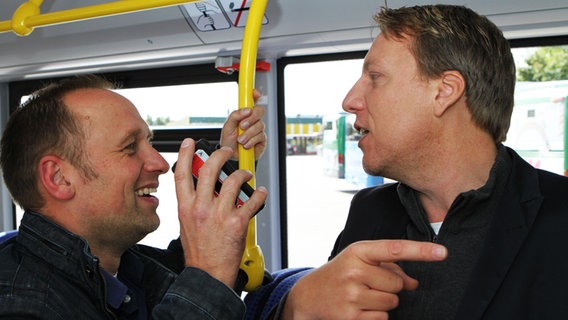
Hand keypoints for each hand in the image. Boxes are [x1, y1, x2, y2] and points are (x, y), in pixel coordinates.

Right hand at [174, 138, 267, 286]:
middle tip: (227, 152)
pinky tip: (260, 193)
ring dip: (243, 174)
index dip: (185, 154)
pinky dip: (260, 194)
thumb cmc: (199, 252)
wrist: (208, 275)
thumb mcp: (187, 225)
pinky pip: (252, 200)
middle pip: (209, 169)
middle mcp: (201, 208)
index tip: (189, 142)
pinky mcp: (236, 222)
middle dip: (220, 155)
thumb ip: (193, 206)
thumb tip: (204, 190)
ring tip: (247, 175)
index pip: (182, 175)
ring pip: (233, 181)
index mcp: (186, 208)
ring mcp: (219, 214)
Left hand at [220, 89, 266, 159]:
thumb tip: (246, 110)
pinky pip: (260, 136)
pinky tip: (246, 145)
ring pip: (259, 125)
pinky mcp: (262, 139)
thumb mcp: (227, 126)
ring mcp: (258, 129)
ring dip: (248, 133)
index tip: (255, 94)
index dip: (255, 94)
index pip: (252, 100)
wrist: (231, 155)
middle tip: (242, 126)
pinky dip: (251, 141)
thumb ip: (235, 115)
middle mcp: (253, 120)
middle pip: (260, 111)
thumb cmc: (229, 140)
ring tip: (240, 140)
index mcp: (244, 114)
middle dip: (251, 118)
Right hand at [282, 240, 447, 319]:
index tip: (443, 252)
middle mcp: (354, 271)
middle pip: (397, 283)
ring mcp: (352, 295)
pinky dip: (375, 316)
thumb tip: (414, 283)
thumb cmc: (340, 274)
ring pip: (392, 302)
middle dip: (389, 286)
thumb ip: (389, 267)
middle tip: (368, 284)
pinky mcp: (351, 317)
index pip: (395, 249)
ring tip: (362, 296)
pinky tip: (358, 309)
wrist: (308, 295)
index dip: (421, 251)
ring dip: (383, 302)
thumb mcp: (360, 262)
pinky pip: (382, 318)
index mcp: (358, 251)